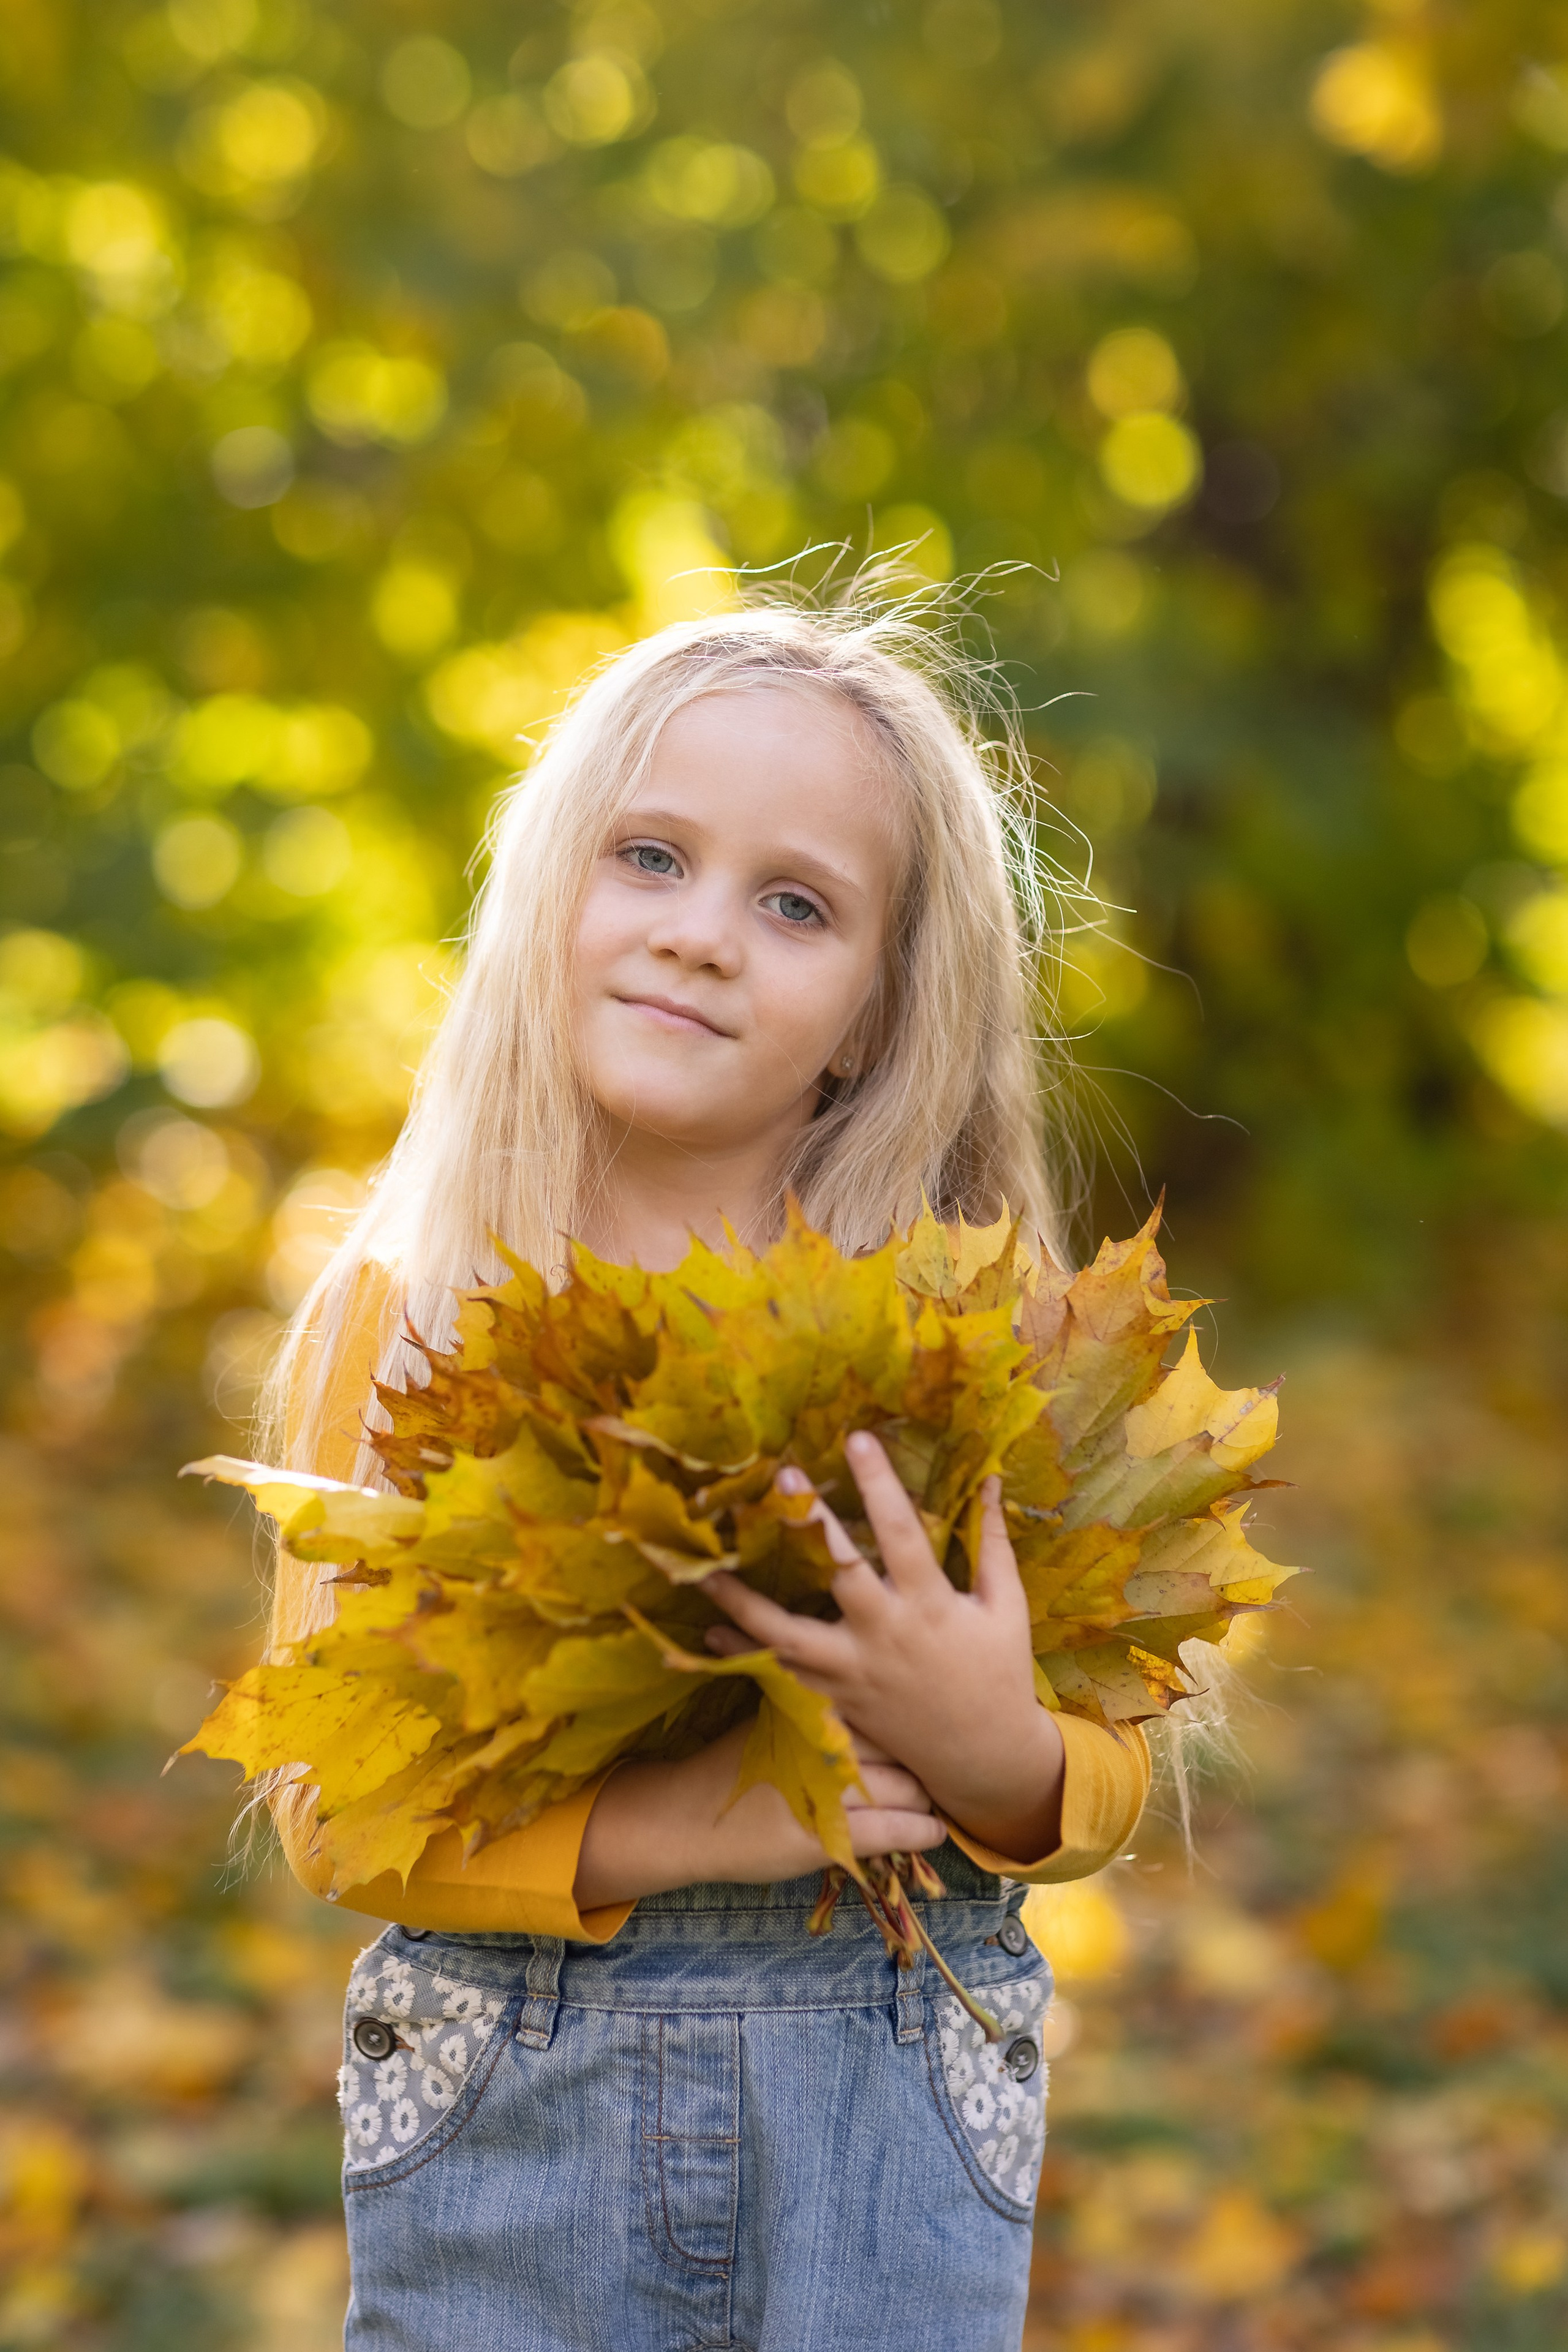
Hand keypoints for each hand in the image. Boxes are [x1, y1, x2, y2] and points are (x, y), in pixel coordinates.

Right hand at [573, 1721, 943, 1910]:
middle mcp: (830, 1742)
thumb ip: (822, 1703)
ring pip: (911, 1788)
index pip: (886, 1707)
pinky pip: (900, 1829)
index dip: (909, 1722)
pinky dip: (925, 1831)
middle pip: (906, 1746)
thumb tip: (876, 1688)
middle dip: (922, 1762)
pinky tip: (935, 1832)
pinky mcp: (834, 1836)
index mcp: (816, 1707)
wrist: (689, 1815)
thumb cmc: (735, 1763)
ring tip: (931, 1803)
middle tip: (929, 1773)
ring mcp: (833, 1789)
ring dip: (926, 1798)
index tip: (925, 1730)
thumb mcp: (777, 1715)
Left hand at [702, 1432, 1065, 1863]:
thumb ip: (994, 1543)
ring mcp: (855, 1672)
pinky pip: (784, 1677)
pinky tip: (713, 1632)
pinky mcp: (837, 1701)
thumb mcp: (1006, 1607)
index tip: (857, 1439)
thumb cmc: (999, 1673)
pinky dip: (747, 1654)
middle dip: (808, 1526)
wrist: (983, 1757)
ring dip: (743, 1605)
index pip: (902, 1534)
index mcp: (930, 1606)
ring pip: (788, 1637)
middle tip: (779, 1479)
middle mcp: (885, 1635)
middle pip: (837, 1575)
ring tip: (705, 1573)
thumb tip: (990, 1479)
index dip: (879, 1484)